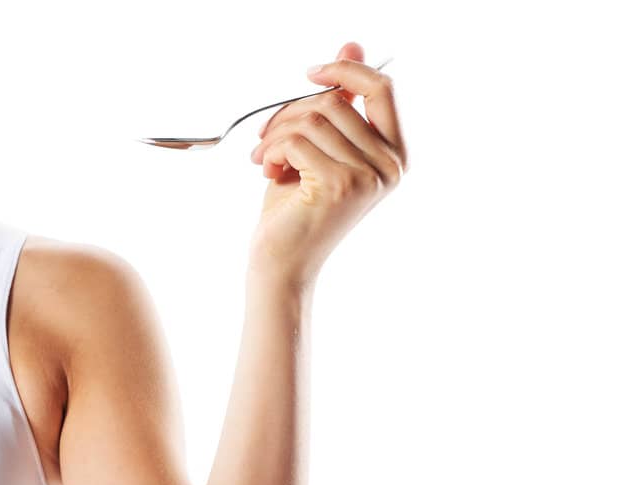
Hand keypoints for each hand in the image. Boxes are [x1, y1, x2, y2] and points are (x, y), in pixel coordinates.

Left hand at [246, 41, 407, 287]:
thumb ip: (338, 103)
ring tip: (264, 159)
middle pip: (336, 102)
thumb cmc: (295, 210)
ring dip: (276, 135)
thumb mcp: (318, 149)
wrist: (281, 266)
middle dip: (291, 112)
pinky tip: (267, 172)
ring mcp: (368, 176)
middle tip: (267, 138)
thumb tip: (351, 45)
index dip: (346, 69)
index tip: (310, 72)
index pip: (383, 88)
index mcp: (394, 154)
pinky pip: (297, 140)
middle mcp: (390, 166)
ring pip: (313, 119)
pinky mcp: (340, 185)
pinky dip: (272, 151)